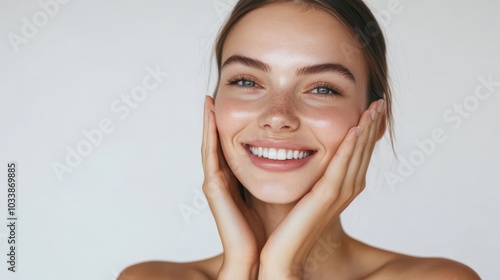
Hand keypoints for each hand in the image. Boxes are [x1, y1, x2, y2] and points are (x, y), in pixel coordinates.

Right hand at [201, 96, 264, 279]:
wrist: (266, 257)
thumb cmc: (273, 229)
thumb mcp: (275, 194)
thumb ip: (276, 177)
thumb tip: (293, 159)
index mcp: (235, 182)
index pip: (231, 147)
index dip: (230, 126)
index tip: (232, 104)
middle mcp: (221, 180)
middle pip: (216, 143)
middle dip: (213, 119)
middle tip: (213, 94)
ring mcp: (215, 183)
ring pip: (209, 145)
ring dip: (207, 121)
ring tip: (208, 100)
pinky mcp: (214, 188)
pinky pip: (210, 155)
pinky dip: (208, 134)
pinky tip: (210, 115)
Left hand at [258, 99, 385, 278]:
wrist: (281, 254)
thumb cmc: (285, 226)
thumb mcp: (301, 192)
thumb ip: (309, 175)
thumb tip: (302, 154)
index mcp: (340, 188)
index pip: (358, 153)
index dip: (366, 131)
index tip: (371, 108)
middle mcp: (346, 190)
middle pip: (364, 151)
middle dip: (372, 125)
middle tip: (380, 101)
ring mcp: (339, 194)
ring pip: (357, 155)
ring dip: (366, 130)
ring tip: (374, 106)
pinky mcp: (327, 197)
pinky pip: (342, 166)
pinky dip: (351, 147)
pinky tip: (356, 128)